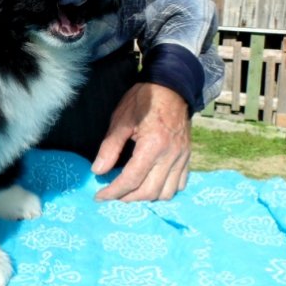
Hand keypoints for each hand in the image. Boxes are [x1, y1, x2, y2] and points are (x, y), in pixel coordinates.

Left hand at [91, 82, 190, 201]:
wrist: (171, 87)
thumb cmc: (143, 100)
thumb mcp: (121, 120)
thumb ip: (110, 147)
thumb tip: (97, 171)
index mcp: (153, 145)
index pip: (131, 179)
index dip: (113, 191)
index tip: (99, 196)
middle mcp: (171, 155)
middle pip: (149, 191)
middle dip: (127, 198)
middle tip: (112, 194)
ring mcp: (182, 157)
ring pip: (166, 193)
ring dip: (146, 197)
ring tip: (129, 192)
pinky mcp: (187, 157)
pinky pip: (179, 184)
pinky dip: (164, 190)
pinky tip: (150, 183)